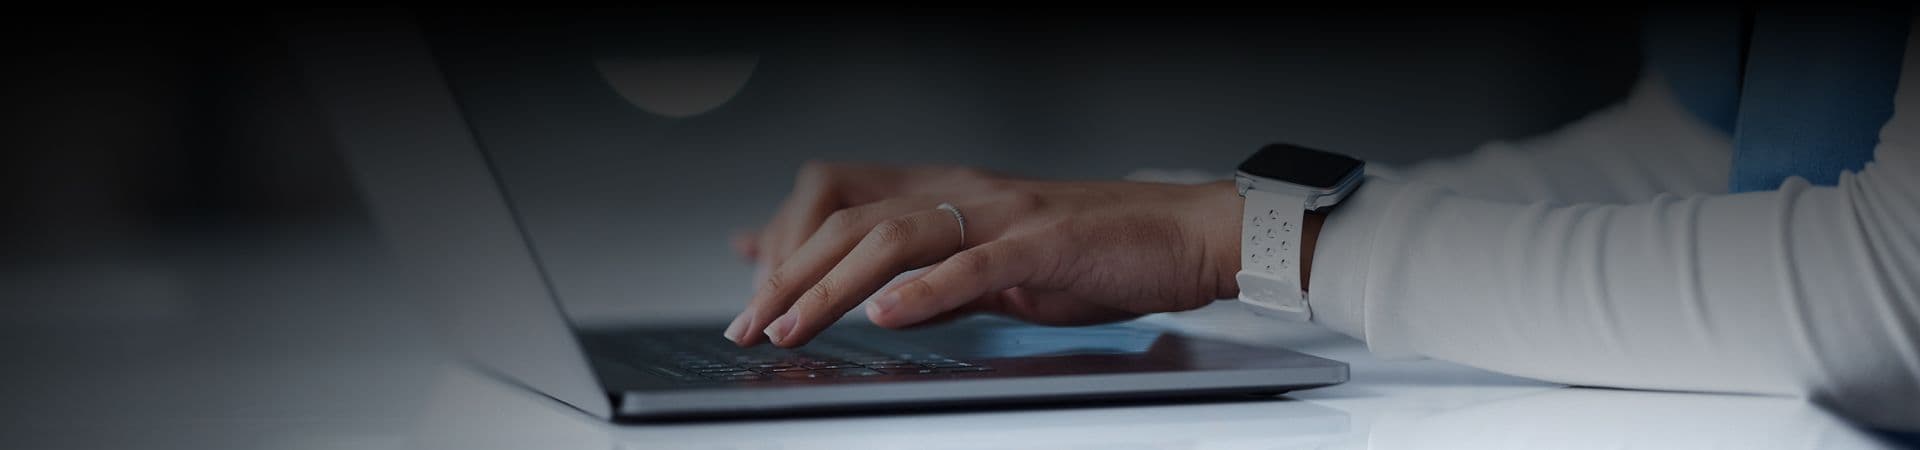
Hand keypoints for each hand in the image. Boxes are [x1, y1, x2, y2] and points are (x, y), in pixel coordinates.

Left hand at [724, 162, 1245, 347]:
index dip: (785, 238)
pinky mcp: (1044, 245)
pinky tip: (889, 317)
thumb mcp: (994, 268)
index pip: (837, 198)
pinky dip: (926, 289)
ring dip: (831, 285)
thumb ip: (926, 276)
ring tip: (792, 325)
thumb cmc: (1094, 255)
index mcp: (946, 192)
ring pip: (893, 235)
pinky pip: (973, 263)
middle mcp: (963, 192)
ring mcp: (1002, 215)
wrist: (1184, 236)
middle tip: (750, 325)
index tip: (750, 285)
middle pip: (848, 218)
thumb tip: (864, 299)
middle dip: (787, 273)